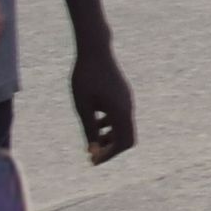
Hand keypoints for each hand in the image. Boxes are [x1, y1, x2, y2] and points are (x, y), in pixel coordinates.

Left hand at [69, 42, 139, 162]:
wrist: (95, 50)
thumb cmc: (85, 78)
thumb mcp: (83, 106)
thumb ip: (89, 129)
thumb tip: (92, 150)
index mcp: (120, 112)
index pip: (123, 143)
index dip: (109, 155)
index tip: (93, 160)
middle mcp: (128, 107)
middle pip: (126, 137)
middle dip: (110, 149)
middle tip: (92, 155)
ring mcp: (127, 100)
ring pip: (123, 127)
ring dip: (110, 137)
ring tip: (91, 140)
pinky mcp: (123, 94)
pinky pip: (121, 116)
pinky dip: (110, 125)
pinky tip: (95, 121)